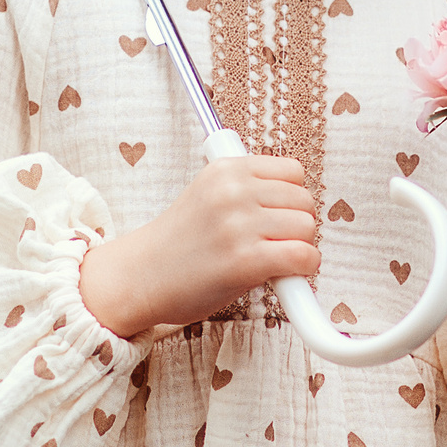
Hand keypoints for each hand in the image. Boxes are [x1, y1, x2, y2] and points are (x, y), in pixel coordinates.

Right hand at [78, 153, 319, 338]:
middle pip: (304, 200)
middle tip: (275, 243)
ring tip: (273, 260)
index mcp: (225, 169)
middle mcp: (233, 191)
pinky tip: (285, 276)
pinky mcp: (244, 260)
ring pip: (307, 227)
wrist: (139, 277)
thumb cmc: (179, 244)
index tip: (278, 217)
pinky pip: (302, 256)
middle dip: (297, 225)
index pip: (293, 171)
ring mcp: (238, 224)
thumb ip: (247, 190)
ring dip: (300, 248)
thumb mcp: (208, 197)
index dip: (291, 198)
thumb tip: (299, 202)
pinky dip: (304, 269)